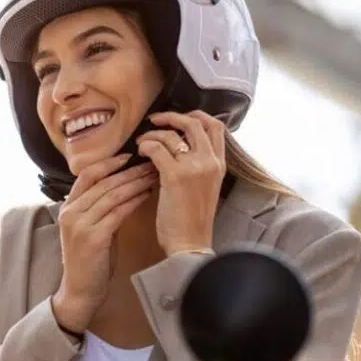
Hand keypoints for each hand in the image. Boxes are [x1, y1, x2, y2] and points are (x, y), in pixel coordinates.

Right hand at [52, 154, 157, 331]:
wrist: (80, 292)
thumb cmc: (90, 262)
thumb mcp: (90, 229)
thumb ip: (99, 209)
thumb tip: (123, 188)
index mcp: (68, 207)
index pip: (87, 174)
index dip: (109, 163)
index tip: (130, 155)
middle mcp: (70, 212)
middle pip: (103, 182)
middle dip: (129, 170)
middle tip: (151, 161)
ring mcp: (80, 225)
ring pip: (112, 194)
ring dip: (135, 182)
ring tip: (153, 174)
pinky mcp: (93, 238)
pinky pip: (117, 212)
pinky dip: (134, 201)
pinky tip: (147, 194)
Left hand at [137, 110, 225, 255]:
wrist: (190, 244)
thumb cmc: (192, 221)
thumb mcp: (205, 188)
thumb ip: (200, 166)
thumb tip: (181, 147)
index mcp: (220, 165)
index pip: (216, 126)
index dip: (196, 116)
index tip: (178, 119)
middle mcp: (210, 162)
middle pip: (195, 122)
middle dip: (172, 116)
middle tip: (156, 120)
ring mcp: (194, 168)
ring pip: (172, 135)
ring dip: (153, 134)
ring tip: (142, 142)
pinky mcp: (175, 177)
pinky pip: (157, 148)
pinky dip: (146, 145)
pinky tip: (140, 152)